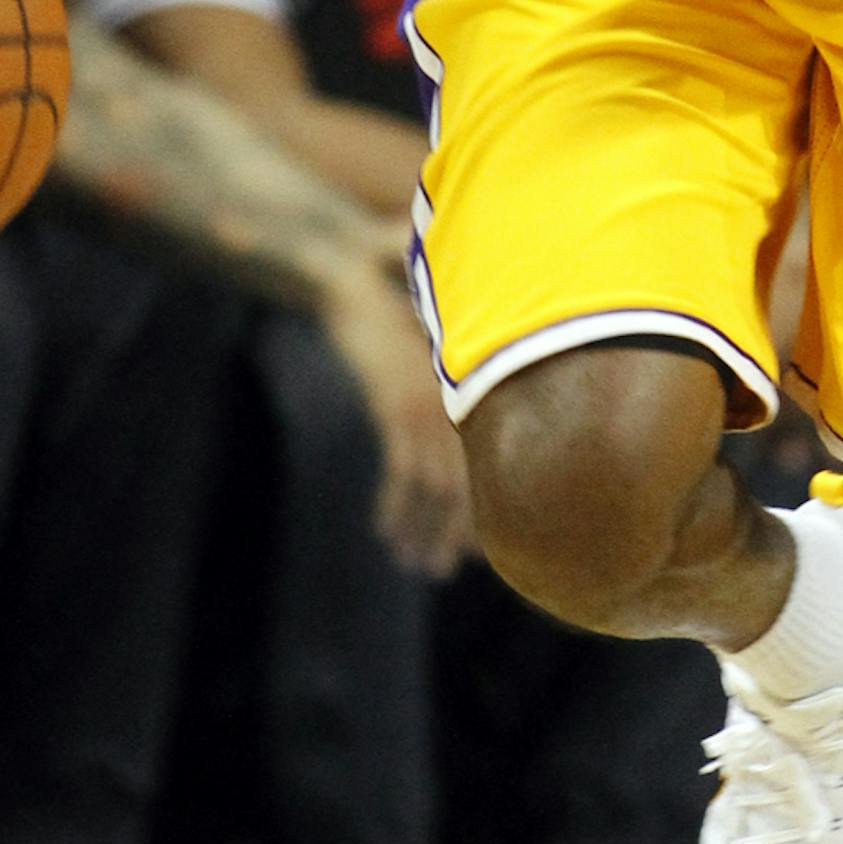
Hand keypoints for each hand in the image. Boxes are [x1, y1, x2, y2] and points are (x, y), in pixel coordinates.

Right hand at [318, 262, 475, 578]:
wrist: (351, 273)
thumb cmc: (390, 301)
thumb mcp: (423, 338)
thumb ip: (440, 378)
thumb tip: (453, 417)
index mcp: (473, 390)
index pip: (491, 463)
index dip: (484, 511)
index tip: (477, 551)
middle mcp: (459, 402)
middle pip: (470, 484)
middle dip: (457, 535)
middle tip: (442, 571)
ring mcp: (429, 405)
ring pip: (437, 487)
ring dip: (424, 531)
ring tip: (416, 566)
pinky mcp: (396, 405)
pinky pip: (402, 469)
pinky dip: (395, 505)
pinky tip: (385, 533)